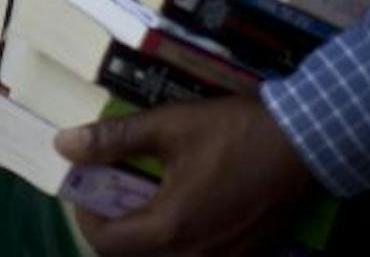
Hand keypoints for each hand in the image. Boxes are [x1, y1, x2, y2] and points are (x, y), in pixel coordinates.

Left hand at [55, 94, 320, 255]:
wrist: (305, 144)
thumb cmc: (235, 132)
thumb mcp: (170, 125)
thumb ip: (115, 138)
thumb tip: (64, 144)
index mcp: (170, 228)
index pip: (105, 243)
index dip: (85, 217)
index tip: (86, 188)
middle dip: (112, 230)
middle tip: (111, 193)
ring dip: (144, 240)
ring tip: (144, 202)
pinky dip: (176, 244)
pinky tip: (181, 212)